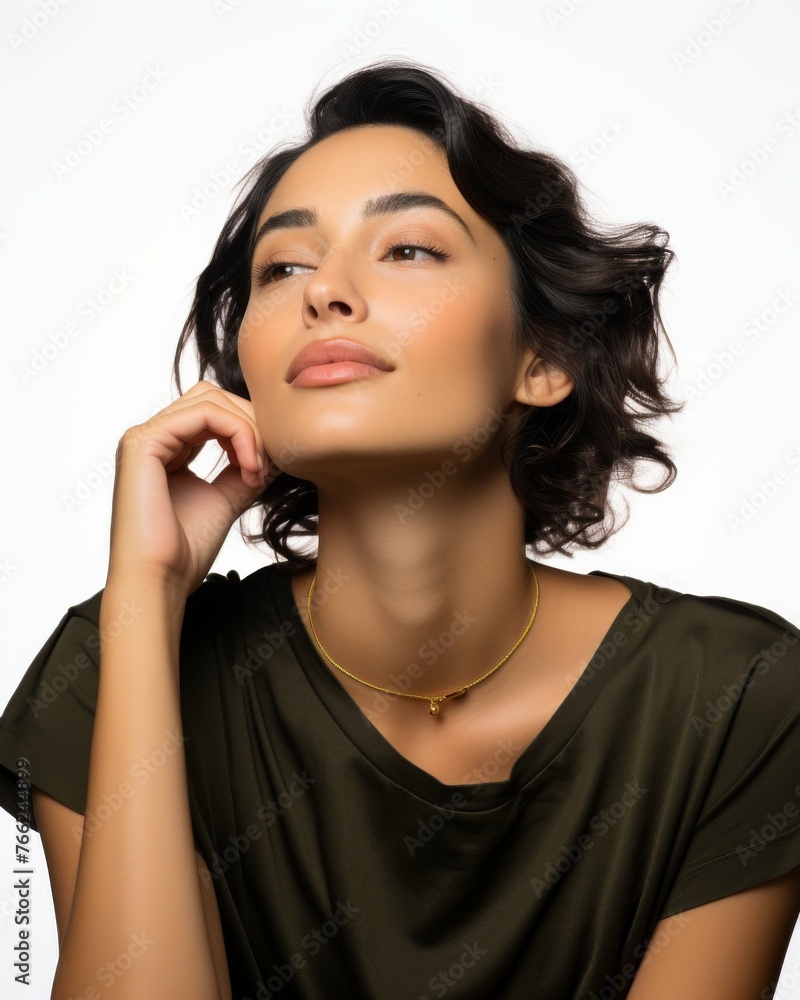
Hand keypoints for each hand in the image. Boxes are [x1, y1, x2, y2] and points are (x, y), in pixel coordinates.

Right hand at [106, 381, 277, 596]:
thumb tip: (271, 449)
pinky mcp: (144, 442)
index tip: (267, 470)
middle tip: (268, 466)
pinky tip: (249, 466)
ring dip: (248, 430)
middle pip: (213, 398)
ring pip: (211, 400)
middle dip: (251, 425)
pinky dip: (239, 433)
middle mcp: (151, 438)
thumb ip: (243, 469)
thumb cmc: (184, 552)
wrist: (159, 581)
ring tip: (258, 470)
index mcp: (164, 450)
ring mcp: (144, 436)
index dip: (249, 432)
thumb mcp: (225, 499)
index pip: (214, 413)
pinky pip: (205, 413)